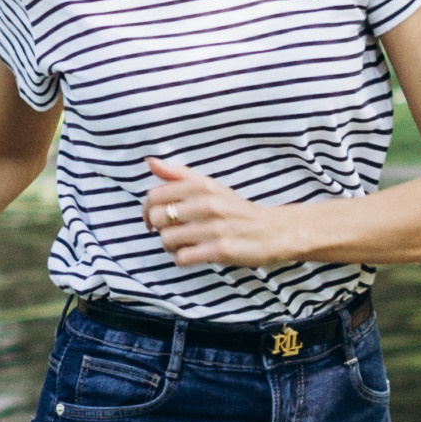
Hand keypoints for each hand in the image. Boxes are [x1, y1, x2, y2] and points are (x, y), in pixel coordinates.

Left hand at [142, 157, 299, 270]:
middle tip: (173, 233)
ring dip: (171, 247)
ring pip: (167, 240)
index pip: (155, 195)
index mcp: (201, 186)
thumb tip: (150, 162)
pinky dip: (183, 260)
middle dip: (160, 229)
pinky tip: (194, 255)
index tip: (154, 219)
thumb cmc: (235, 210)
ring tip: (185, 244)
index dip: (148, 210)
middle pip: (158, 218)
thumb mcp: (209, 186)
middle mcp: (207, 203)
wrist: (272, 231)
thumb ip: (179, 174)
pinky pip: (182, 258)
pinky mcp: (220, 250)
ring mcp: (214, 227)